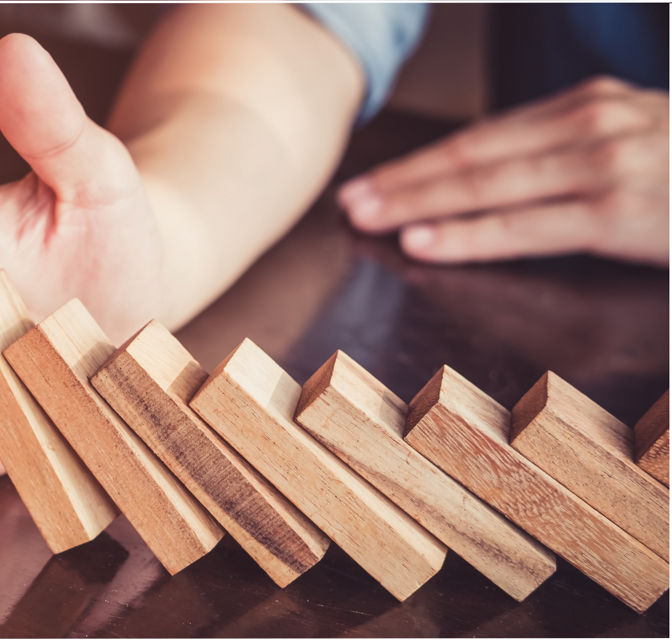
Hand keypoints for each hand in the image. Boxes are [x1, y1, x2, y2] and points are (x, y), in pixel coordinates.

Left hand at [338, 76, 668, 264]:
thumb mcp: (637, 139)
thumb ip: (571, 150)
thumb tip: (495, 180)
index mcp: (587, 107)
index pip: (485, 138)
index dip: (423, 162)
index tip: (373, 180)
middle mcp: (589, 125)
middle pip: (473, 157)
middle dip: (403, 182)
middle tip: (347, 203)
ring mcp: (604, 165)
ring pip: (487, 186)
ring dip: (416, 205)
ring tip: (366, 220)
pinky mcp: (620, 210)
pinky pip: (525, 226)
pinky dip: (467, 234)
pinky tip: (423, 241)